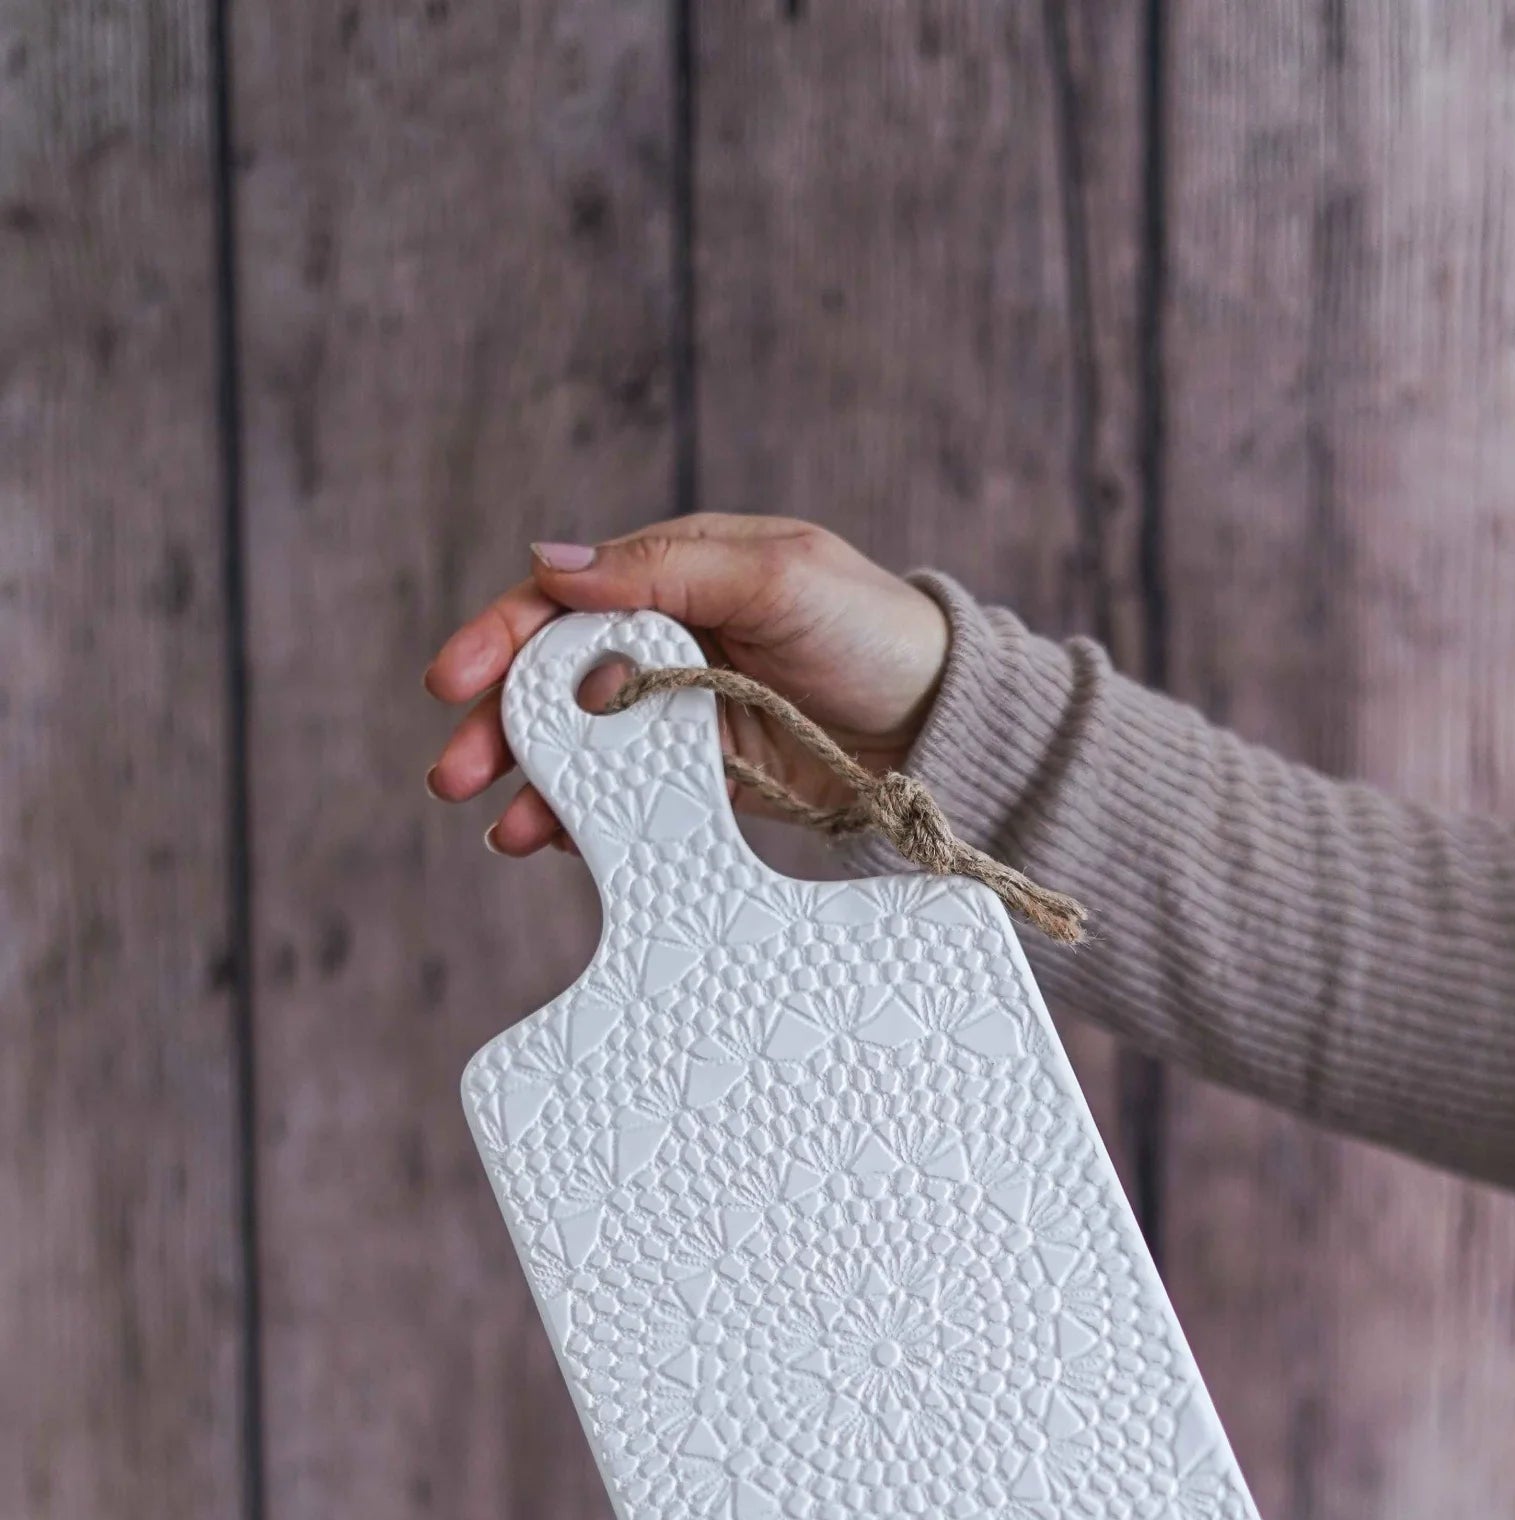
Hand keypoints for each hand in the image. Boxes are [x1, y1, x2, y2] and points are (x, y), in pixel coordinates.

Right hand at [424, 515, 949, 853]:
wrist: (941, 723)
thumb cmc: (872, 629)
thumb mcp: (777, 574)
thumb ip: (666, 569)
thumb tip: (555, 563)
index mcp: (674, 578)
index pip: (563, 603)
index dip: (502, 639)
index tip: (454, 682)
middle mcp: (666, 643)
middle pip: (557, 685)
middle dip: (501, 728)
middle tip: (454, 775)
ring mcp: (683, 716)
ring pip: (586, 750)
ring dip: (537, 787)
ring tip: (504, 829)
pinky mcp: (706, 780)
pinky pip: (633, 801)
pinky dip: (593, 823)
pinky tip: (559, 844)